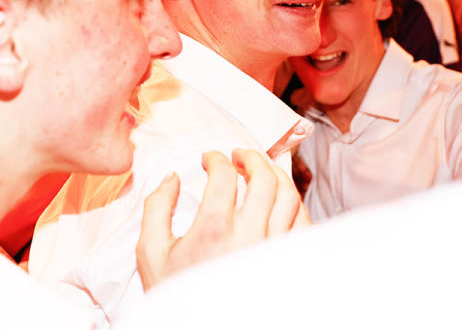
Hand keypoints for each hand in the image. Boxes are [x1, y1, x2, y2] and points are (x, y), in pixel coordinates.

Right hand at [136, 148, 308, 289]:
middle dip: (252, 157)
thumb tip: (171, 177)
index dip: (217, 159)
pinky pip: (302, 222)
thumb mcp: (152, 252)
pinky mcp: (284, 258)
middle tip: (239, 155)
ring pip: (289, 196)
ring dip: (276, 175)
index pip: (225, 176)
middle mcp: (249, 236)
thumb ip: (157, 208)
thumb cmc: (176, 292)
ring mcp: (271, 247)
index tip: (210, 158)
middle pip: (265, 178)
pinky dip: (293, 203)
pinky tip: (279, 200)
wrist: (200, 327)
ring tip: (261, 171)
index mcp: (214, 231)